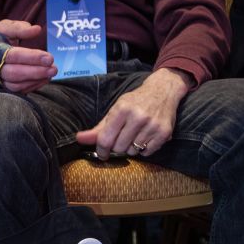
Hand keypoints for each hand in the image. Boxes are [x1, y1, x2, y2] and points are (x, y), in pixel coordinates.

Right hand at [0, 19, 56, 92]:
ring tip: (51, 73)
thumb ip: (20, 28)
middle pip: (16, 74)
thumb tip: (37, 29)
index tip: (50, 58)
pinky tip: (44, 79)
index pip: (15, 55)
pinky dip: (32, 86)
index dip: (32, 57)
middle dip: (37, 72)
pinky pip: (19, 91)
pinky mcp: (4, 88)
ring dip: (36, 80)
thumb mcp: (5, 28)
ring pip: (17, 85)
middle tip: (54, 69)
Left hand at [76, 68, 191, 159]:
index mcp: (122, 109)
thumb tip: (79, 138)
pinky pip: (147, 153)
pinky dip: (144, 149)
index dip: (101, 150)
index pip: (105, 139)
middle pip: (119, 148)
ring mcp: (152, 125)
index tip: (102, 153)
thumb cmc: (135, 102)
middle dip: (118, 147)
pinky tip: (145, 137)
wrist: (163, 91)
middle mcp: (138, 117)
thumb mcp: (115, 109)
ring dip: (131, 148)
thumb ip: (98, 128)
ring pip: (133, 152)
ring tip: (135, 135)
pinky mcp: (164, 133)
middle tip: (122, 137)